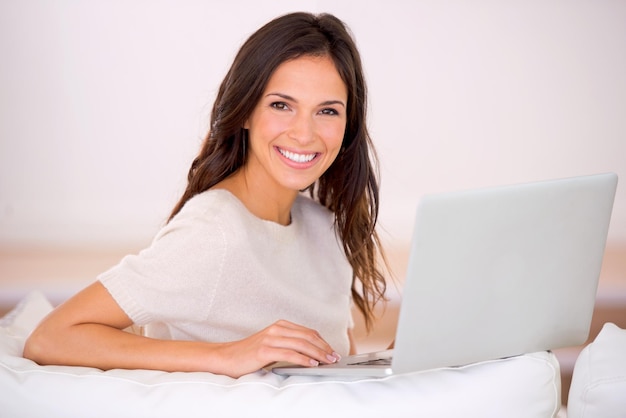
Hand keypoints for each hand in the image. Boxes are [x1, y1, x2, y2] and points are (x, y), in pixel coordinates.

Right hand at [214, 320, 340, 376]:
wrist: (226, 358)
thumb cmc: (249, 355)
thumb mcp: (272, 346)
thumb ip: (288, 346)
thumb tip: (311, 355)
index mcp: (280, 326)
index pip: (308, 332)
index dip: (323, 342)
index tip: (332, 351)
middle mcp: (276, 329)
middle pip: (308, 337)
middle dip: (324, 348)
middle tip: (335, 358)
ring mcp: (270, 339)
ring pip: (301, 344)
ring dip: (318, 354)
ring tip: (328, 362)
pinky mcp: (264, 350)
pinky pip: (290, 354)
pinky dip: (304, 359)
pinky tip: (312, 365)